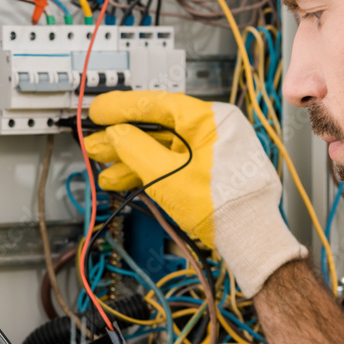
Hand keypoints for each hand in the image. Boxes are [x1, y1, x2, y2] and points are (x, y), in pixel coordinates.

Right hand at [86, 90, 306, 297]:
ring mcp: (212, 153)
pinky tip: (125, 180)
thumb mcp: (167, 175)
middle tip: (94, 144)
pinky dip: (150, 173)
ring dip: (131, 161)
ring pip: (163, 151)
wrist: (249, 239)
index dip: (122, 108)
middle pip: (158, 129)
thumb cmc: (224, 206)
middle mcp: (214, 131)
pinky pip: (174, 165)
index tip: (99, 111)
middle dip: (122, 140)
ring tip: (104, 170)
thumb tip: (115, 134)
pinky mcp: (209, 174)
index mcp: (211, 119)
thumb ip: (135, 149)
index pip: (158, 104)